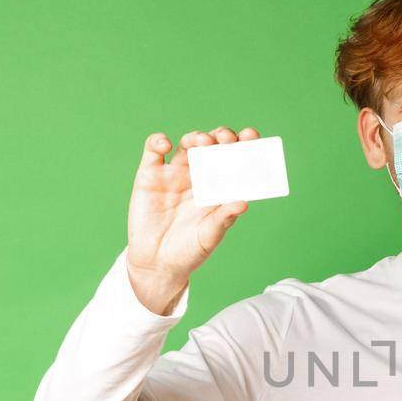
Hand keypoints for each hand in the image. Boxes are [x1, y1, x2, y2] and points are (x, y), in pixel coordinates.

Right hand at [125, 127, 255, 313]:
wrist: (156, 264)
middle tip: (227, 138)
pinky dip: (157, 141)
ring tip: (203, 142)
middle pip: (213, 146)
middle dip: (222, 137)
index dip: (244, 144)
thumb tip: (244, 203)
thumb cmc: (189, 251)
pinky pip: (153, 150)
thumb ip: (224, 218)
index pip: (235, 160)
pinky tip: (165, 144)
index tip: (251, 136)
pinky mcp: (150, 175)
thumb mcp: (209, 236)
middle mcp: (199, 175)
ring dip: (196, 137)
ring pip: (187, 144)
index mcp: (219, 187)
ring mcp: (175, 173)